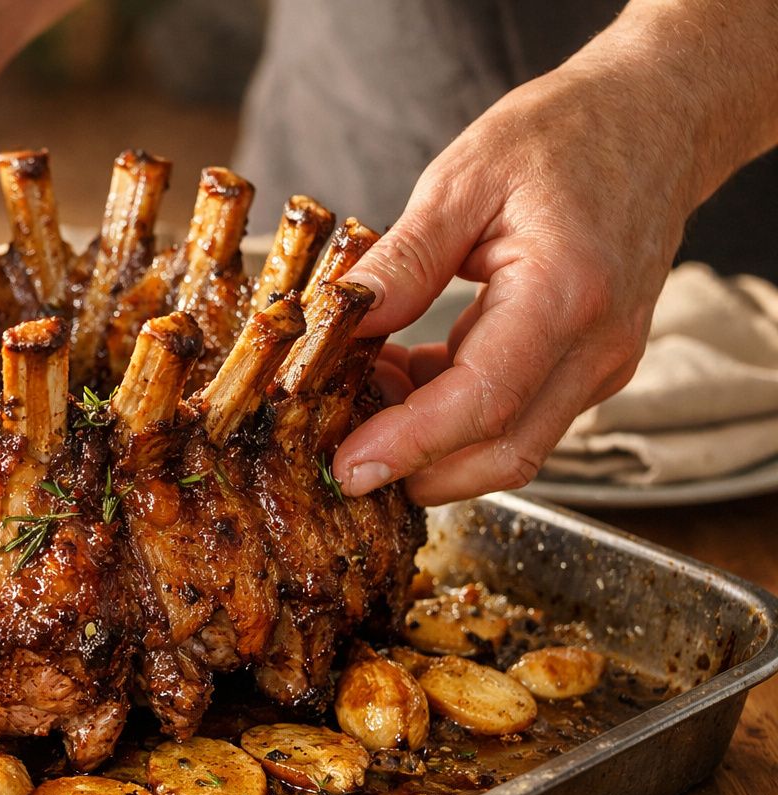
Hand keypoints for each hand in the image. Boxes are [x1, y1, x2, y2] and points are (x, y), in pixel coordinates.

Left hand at [332, 51, 701, 504]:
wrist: (657, 120)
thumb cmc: (566, 135)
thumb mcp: (465, 178)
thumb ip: (405, 258)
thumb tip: (343, 318)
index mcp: (564, 294)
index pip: (483, 404)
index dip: (409, 446)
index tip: (348, 467)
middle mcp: (596, 346)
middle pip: (502, 452)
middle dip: (415, 470)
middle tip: (340, 455)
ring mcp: (601, 363)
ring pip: (511, 445)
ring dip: (432, 443)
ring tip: (365, 396)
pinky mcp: (591, 367)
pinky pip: (519, 416)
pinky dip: (455, 416)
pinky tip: (405, 377)